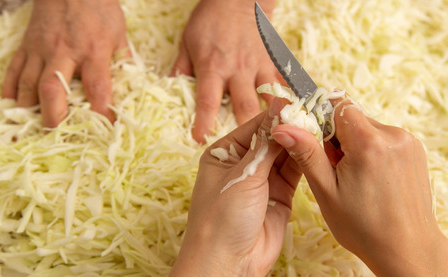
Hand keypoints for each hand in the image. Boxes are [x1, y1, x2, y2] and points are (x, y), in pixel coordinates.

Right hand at [2, 0, 128, 126]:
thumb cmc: (98, 8)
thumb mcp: (119, 33)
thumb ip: (123, 60)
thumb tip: (130, 85)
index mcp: (93, 51)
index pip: (97, 88)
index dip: (101, 112)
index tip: (105, 129)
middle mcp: (64, 52)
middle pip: (53, 89)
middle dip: (54, 116)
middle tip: (56, 135)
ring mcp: (41, 49)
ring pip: (28, 83)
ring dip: (30, 108)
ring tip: (33, 127)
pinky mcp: (26, 45)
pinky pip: (14, 70)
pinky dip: (11, 90)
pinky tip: (13, 106)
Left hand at [170, 99, 301, 275]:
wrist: (229, 263)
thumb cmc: (221, 218)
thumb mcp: (243, 175)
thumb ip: (266, 143)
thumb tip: (279, 106)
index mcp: (225, 153)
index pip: (255, 125)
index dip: (277, 113)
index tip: (299, 99)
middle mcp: (244, 164)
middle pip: (273, 138)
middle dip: (292, 127)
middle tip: (316, 111)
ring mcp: (263, 180)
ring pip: (286, 154)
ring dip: (301, 142)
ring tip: (321, 126)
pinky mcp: (280, 195)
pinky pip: (296, 172)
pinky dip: (306, 161)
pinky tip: (318, 147)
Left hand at [172, 0, 281, 142]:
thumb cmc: (209, 21)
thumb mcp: (187, 43)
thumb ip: (180, 69)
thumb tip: (171, 92)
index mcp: (212, 68)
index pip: (207, 101)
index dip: (204, 122)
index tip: (200, 140)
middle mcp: (237, 71)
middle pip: (244, 105)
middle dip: (248, 130)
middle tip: (253, 154)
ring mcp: (258, 67)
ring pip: (270, 97)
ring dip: (276, 119)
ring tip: (284, 138)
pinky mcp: (273, 62)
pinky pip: (285, 82)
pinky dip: (293, 97)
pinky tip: (302, 114)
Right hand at [272, 99, 447, 275]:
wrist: (406, 249)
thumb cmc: (363, 227)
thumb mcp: (326, 191)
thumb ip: (306, 153)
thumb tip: (283, 127)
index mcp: (368, 143)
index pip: (339, 104)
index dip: (322, 117)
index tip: (315, 138)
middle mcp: (393, 135)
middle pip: (352, 116)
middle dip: (337, 135)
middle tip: (334, 166)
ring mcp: (408, 142)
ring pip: (367, 127)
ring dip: (353, 143)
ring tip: (353, 175)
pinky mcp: (414, 150)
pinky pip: (382, 137)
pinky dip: (370, 149)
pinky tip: (368, 176)